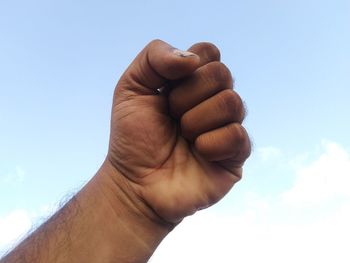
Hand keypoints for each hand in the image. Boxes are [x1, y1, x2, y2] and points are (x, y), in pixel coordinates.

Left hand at [107, 40, 250, 223]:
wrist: (135, 183)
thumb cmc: (133, 137)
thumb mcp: (131, 88)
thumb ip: (154, 57)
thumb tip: (193, 58)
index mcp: (192, 82)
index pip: (209, 52)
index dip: (187, 66)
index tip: (166, 89)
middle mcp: (213, 101)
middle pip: (222, 74)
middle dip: (186, 96)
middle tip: (171, 117)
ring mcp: (226, 126)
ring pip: (232, 102)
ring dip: (195, 121)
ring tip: (182, 137)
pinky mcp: (236, 155)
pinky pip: (237, 135)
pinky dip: (209, 144)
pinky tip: (197, 154)